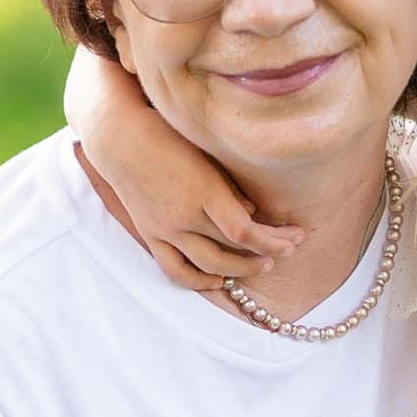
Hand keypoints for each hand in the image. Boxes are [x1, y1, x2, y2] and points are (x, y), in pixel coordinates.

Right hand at [64, 54, 302, 289]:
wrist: (120, 138)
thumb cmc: (169, 135)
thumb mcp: (207, 154)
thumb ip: (231, 188)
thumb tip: (254, 215)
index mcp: (202, 190)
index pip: (244, 231)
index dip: (274, 240)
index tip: (296, 237)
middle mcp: (183, 215)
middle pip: (232, 249)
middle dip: (268, 252)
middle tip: (289, 247)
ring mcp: (165, 229)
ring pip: (208, 266)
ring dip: (241, 270)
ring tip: (264, 263)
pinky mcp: (151, 235)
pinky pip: (176, 270)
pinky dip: (200, 281)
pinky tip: (220, 280)